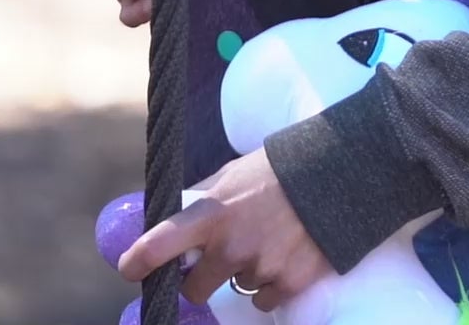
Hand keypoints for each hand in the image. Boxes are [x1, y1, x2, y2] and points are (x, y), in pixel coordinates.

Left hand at [119, 149, 331, 312]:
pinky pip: (265, 299)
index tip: (130, 269)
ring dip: (243, 275)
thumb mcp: (233, 175)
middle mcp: (231, 246)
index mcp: (212, 214)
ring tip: (267, 244)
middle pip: (194, 289)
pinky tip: (285, 257)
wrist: (338, 174)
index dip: (138, 262)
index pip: (160, 244)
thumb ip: (205, 199)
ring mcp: (261, 267)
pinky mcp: (289, 282)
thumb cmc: (280, 169)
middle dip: (200, 279)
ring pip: (236, 290)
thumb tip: (179, 214)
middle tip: (216, 262)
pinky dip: (271, 285)